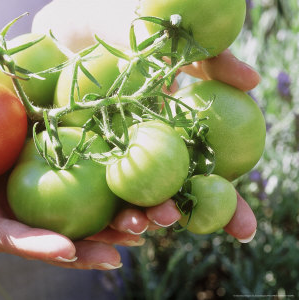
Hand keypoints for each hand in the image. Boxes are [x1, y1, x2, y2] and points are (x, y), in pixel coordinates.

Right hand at [0, 11, 142, 269]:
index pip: (8, 232)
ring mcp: (40, 162)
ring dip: (117, 213)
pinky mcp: (61, 137)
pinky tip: (146, 179)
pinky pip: (93, 159)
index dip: (37, 246)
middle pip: (55, 226)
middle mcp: (15, 185)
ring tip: (152, 219)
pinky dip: (119, 172)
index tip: (69, 249)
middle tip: (129, 244)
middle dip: (92, 241)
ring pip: (82, 199)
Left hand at [93, 50, 258, 245]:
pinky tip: (114, 215)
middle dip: (180, 217)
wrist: (83, 31)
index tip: (245, 232)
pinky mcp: (89, 153)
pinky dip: (108, 202)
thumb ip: (216, 63)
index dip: (229, 205)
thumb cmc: (136, 35)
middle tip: (177, 221)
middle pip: (172, 194)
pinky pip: (100, 183)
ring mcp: (121, 155)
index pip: (208, 177)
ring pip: (136, 196)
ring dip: (141, 215)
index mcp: (178, 136)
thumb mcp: (180, 44)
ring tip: (141, 222)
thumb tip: (253, 82)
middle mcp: (152, 152)